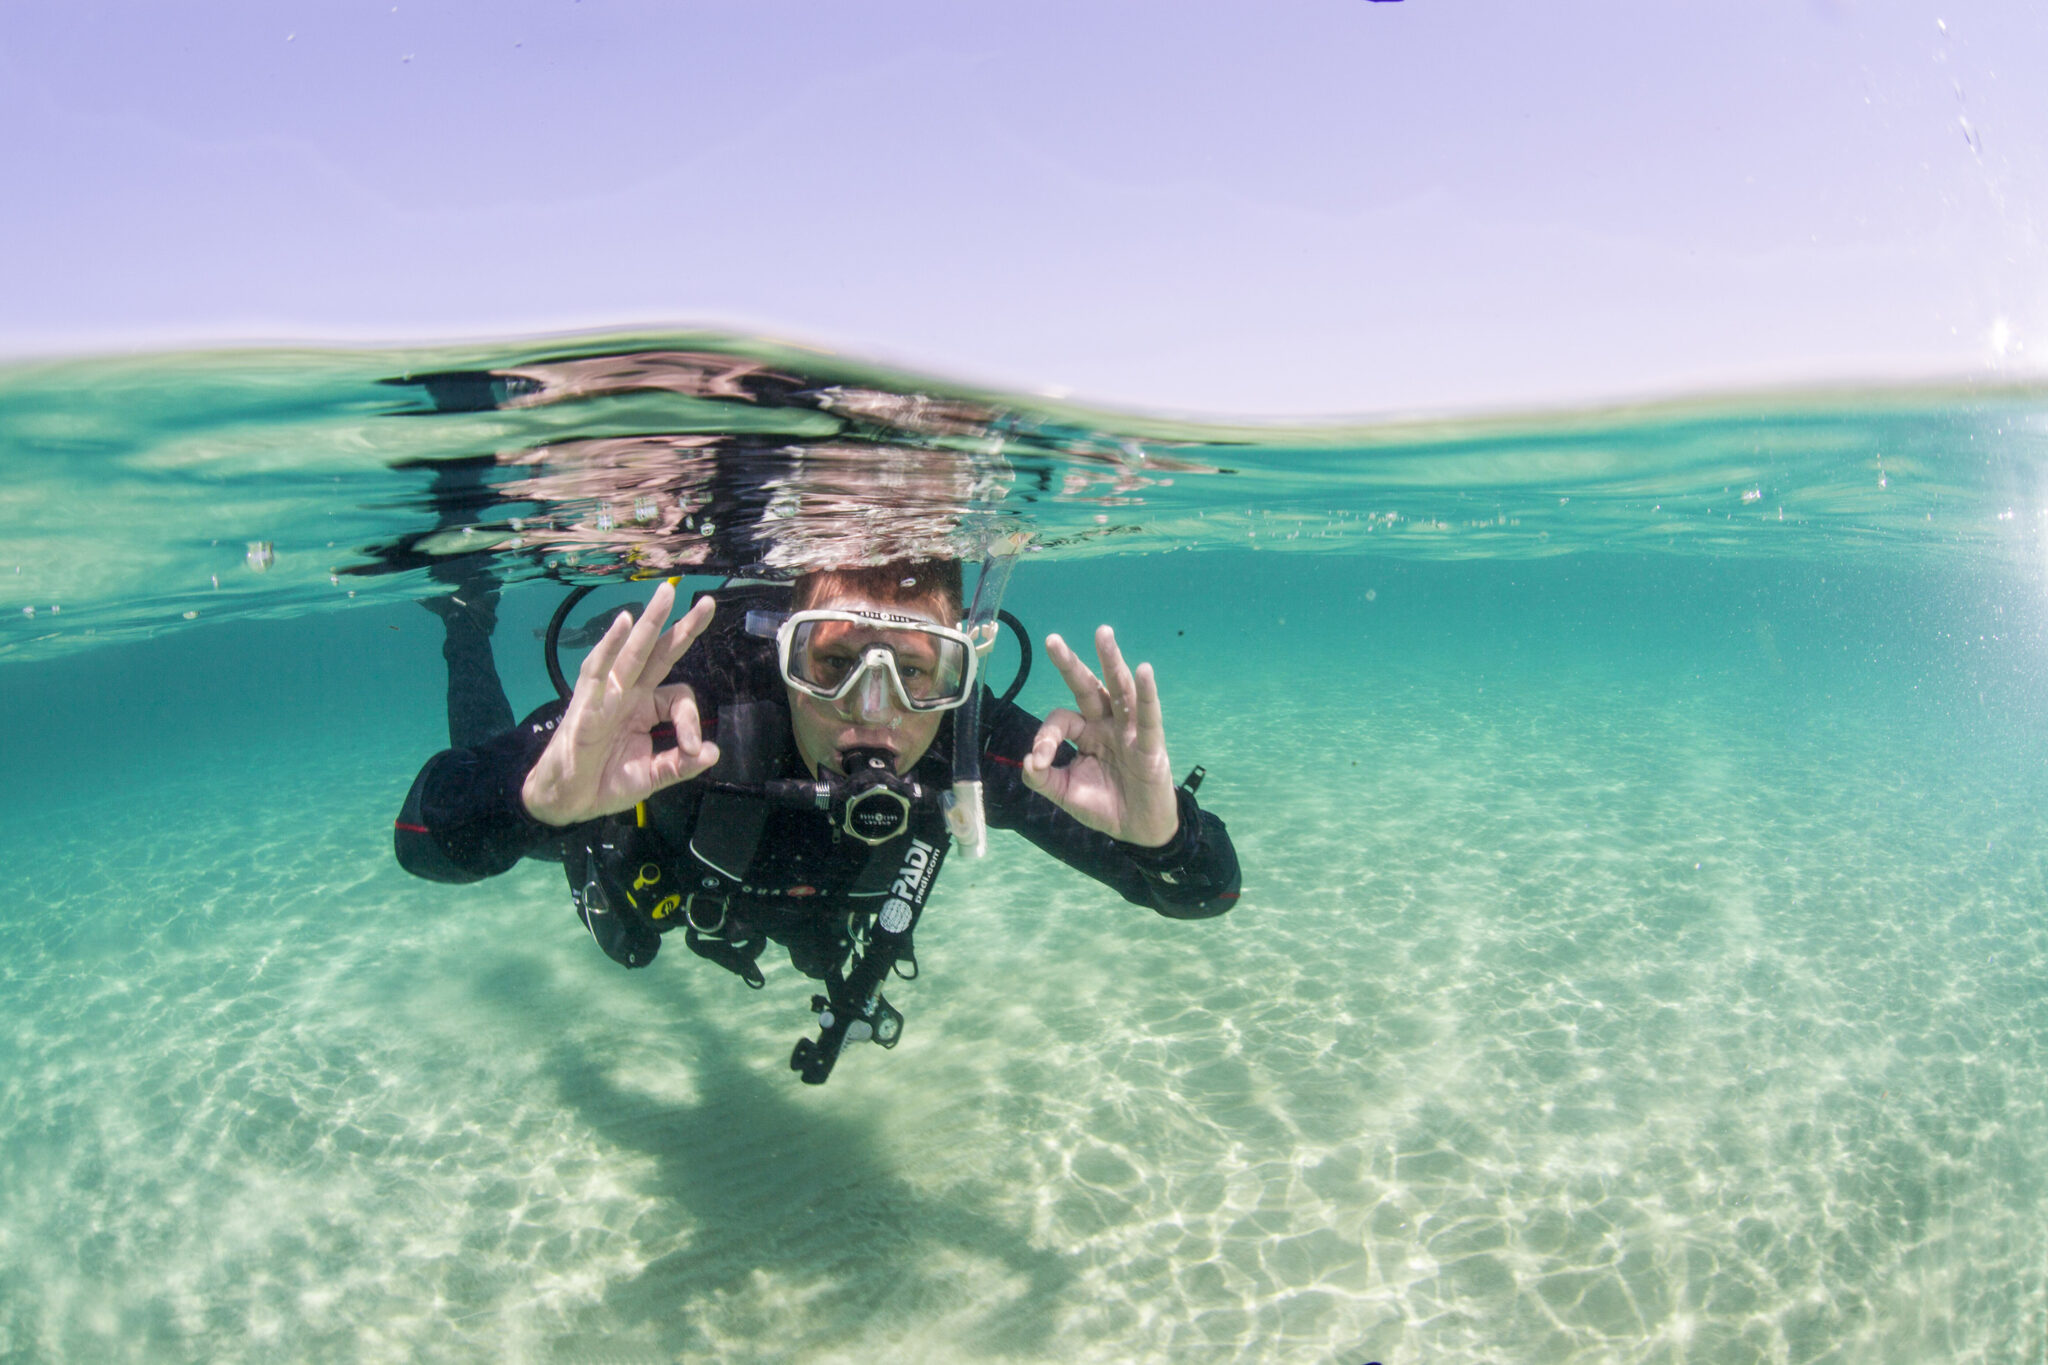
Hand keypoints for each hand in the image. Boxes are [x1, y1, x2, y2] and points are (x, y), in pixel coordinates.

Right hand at [520, 581, 719, 825]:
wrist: (567, 801)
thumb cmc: (605, 783)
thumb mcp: (652, 776)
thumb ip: (681, 764)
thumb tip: (712, 752)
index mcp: (646, 707)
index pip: (679, 697)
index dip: (691, 720)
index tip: (692, 748)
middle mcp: (629, 693)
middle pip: (661, 653)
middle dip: (683, 627)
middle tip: (708, 602)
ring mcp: (607, 694)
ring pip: (632, 651)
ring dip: (651, 621)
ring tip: (667, 592)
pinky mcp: (586, 702)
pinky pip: (598, 668)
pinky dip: (610, 644)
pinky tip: (624, 622)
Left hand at [1021, 624, 1179, 846]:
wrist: (1139, 830)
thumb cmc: (1104, 805)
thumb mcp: (1065, 795)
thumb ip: (1043, 779)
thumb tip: (1028, 760)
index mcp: (1085, 733)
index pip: (1061, 720)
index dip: (1047, 737)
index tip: (1041, 761)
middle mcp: (1106, 724)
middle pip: (1087, 687)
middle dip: (1070, 664)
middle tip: (1051, 640)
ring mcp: (1130, 731)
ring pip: (1119, 690)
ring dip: (1111, 661)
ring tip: (1102, 633)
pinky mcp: (1151, 745)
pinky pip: (1149, 716)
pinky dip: (1147, 693)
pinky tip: (1144, 670)